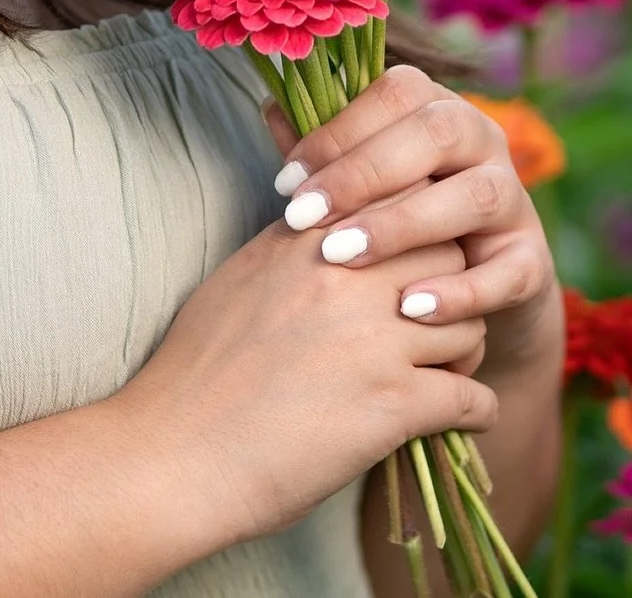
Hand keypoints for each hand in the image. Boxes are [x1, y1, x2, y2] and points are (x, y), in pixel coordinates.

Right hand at [112, 221, 493, 547]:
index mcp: (305, 240)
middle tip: (439, 322)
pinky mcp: (393, 405)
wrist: (178, 449)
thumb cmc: (196, 369)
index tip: (416, 265)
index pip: (399, 202)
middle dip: (454, 289)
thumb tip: (326, 232)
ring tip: (444, 373)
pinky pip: (473, 397)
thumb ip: (293, 247)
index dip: (419, 233)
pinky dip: (475, 410)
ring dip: (465, 352)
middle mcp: (345, 277)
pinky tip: (454, 419)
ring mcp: (373, 339)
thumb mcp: (240, 279)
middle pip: (447, 257)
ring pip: (470, 325)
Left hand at [265, 63, 560, 376]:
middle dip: (362, 174)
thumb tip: (271, 106)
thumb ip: (324, 149)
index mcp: (436, 106)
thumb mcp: (360, 181)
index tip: (286, 181)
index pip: (394, 93)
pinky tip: (409, 308)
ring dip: (403, 226)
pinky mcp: (533, 261)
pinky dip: (461, 292)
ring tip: (342, 255)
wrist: (470, 287)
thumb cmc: (394, 214)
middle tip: (301, 216)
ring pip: (476, 196)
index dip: (337, 132)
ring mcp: (514, 199)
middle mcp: (482, 140)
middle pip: (436, 133)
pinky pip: (509, 271)